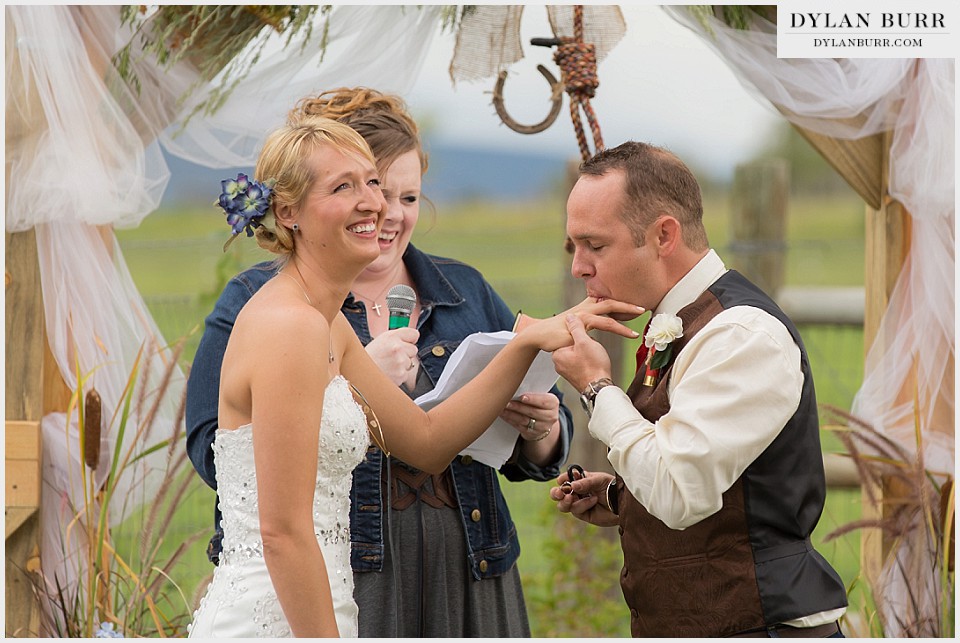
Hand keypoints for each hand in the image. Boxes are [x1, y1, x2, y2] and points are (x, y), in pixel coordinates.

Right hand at [365, 327, 419, 385]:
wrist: (360, 374)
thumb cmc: (369, 358)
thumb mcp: (380, 340)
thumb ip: (396, 338)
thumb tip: (409, 339)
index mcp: (392, 336)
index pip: (414, 334)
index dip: (410, 340)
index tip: (406, 343)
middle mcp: (397, 347)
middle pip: (413, 350)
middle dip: (406, 354)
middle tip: (392, 357)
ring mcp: (400, 362)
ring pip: (410, 363)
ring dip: (402, 365)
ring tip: (388, 365)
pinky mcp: (401, 374)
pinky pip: (406, 374)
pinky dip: (399, 375)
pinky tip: (389, 372)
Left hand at [500, 392, 558, 441]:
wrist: (543, 420)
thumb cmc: (539, 403)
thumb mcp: (541, 396)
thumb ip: (533, 393)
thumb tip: (516, 387)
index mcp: (553, 403)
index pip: (543, 401)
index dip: (532, 399)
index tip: (522, 397)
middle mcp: (550, 416)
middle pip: (532, 411)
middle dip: (518, 406)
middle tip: (507, 402)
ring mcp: (542, 426)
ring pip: (524, 420)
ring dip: (511, 414)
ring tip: (503, 408)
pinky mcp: (532, 433)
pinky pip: (519, 426)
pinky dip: (510, 420)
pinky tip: (504, 415)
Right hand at [517, 297, 642, 352]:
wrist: (539, 335)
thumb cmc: (555, 334)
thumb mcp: (572, 329)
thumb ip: (584, 327)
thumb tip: (593, 330)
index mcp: (584, 308)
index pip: (604, 301)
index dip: (619, 303)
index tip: (634, 306)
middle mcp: (584, 309)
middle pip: (609, 301)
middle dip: (627, 304)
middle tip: (643, 307)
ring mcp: (582, 315)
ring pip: (609, 311)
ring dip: (627, 314)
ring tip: (641, 320)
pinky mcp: (581, 324)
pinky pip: (603, 323)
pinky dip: (619, 327)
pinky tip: (629, 333)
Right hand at [549, 468, 617, 526]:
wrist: (623, 502)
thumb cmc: (612, 487)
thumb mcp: (598, 480)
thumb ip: (584, 483)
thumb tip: (571, 486)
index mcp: (579, 480)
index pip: (564, 479)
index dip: (561, 480)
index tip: (562, 481)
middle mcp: (577, 492)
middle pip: (558, 494)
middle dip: (556, 493)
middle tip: (560, 493)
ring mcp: (579, 503)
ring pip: (563, 505)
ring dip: (565, 502)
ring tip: (570, 498)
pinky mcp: (583, 514)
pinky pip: (576, 510)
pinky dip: (582, 505)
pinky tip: (593, 501)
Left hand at [553, 313, 613, 392]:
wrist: (601, 389)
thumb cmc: (593, 367)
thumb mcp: (585, 342)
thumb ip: (576, 328)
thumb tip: (570, 316)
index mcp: (557, 354)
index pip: (566, 335)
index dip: (581, 334)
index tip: (588, 340)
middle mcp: (558, 363)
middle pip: (573, 343)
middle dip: (585, 344)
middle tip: (592, 352)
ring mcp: (566, 371)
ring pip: (578, 352)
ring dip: (588, 352)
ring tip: (595, 358)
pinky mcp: (575, 376)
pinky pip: (581, 362)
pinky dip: (589, 361)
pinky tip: (595, 364)